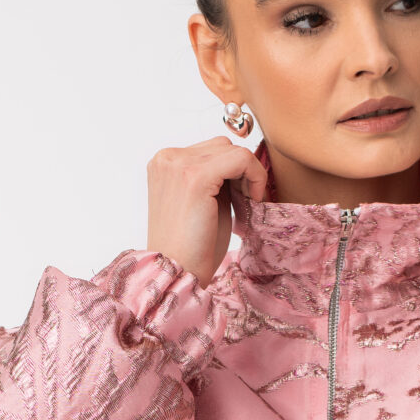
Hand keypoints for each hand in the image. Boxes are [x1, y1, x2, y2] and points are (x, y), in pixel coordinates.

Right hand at [146, 138, 268, 287]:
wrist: (177, 273)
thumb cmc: (190, 247)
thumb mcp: (201, 201)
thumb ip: (215, 177)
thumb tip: (241, 162)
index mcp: (164, 163)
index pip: (210, 149)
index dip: (232, 170)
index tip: (241, 196)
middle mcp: (167, 158)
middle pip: (222, 145)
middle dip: (240, 170)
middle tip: (246, 200)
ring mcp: (178, 164)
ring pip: (232, 149)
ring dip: (248, 172)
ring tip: (246, 201)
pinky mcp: (196, 177)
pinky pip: (241, 158)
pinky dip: (255, 175)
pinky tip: (252, 199)